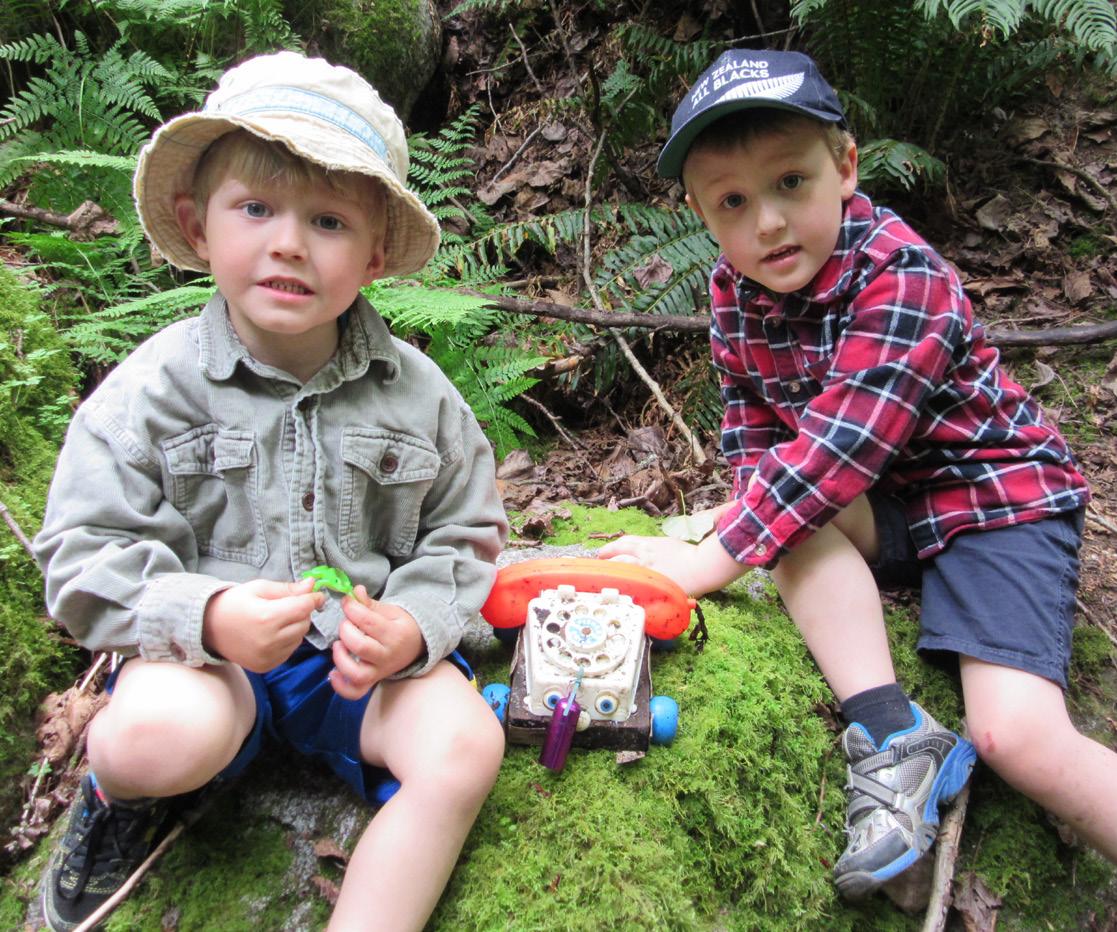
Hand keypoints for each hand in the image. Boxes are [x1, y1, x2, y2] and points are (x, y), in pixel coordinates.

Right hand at [203, 578, 323, 671]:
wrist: (207, 628)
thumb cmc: (233, 603)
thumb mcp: (259, 588)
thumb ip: (287, 588)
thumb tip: (311, 585)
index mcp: (267, 617)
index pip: (304, 608)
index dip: (314, 599)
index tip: (316, 594)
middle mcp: (269, 640)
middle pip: (304, 623)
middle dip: (302, 612)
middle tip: (288, 605)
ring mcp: (268, 656)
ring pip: (299, 638)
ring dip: (295, 627)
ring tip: (276, 620)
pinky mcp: (266, 666)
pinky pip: (289, 651)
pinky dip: (287, 641)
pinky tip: (272, 634)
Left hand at [329, 585, 423, 699]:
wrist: (416, 645)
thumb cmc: (399, 625)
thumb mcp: (389, 610)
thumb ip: (369, 604)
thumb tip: (355, 591)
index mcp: (395, 634)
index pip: (367, 621)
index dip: (351, 608)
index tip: (346, 601)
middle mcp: (388, 655)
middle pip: (360, 646)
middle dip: (345, 630)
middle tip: (346, 623)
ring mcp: (379, 671)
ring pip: (356, 673)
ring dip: (341, 658)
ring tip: (338, 645)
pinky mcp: (372, 682)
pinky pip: (355, 692)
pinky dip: (341, 686)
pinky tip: (333, 672)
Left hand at [597, 532, 743, 597]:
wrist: (701, 566)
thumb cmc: (692, 555)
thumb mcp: (671, 546)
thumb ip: (657, 549)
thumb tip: (653, 555)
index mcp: (649, 543)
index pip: (625, 542)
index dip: (613, 547)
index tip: (606, 552)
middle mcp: (644, 554)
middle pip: (618, 553)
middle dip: (606, 556)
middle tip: (599, 563)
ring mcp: (645, 568)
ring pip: (620, 566)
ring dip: (610, 570)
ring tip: (602, 575)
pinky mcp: (649, 582)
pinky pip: (630, 583)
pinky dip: (622, 584)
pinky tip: (616, 588)